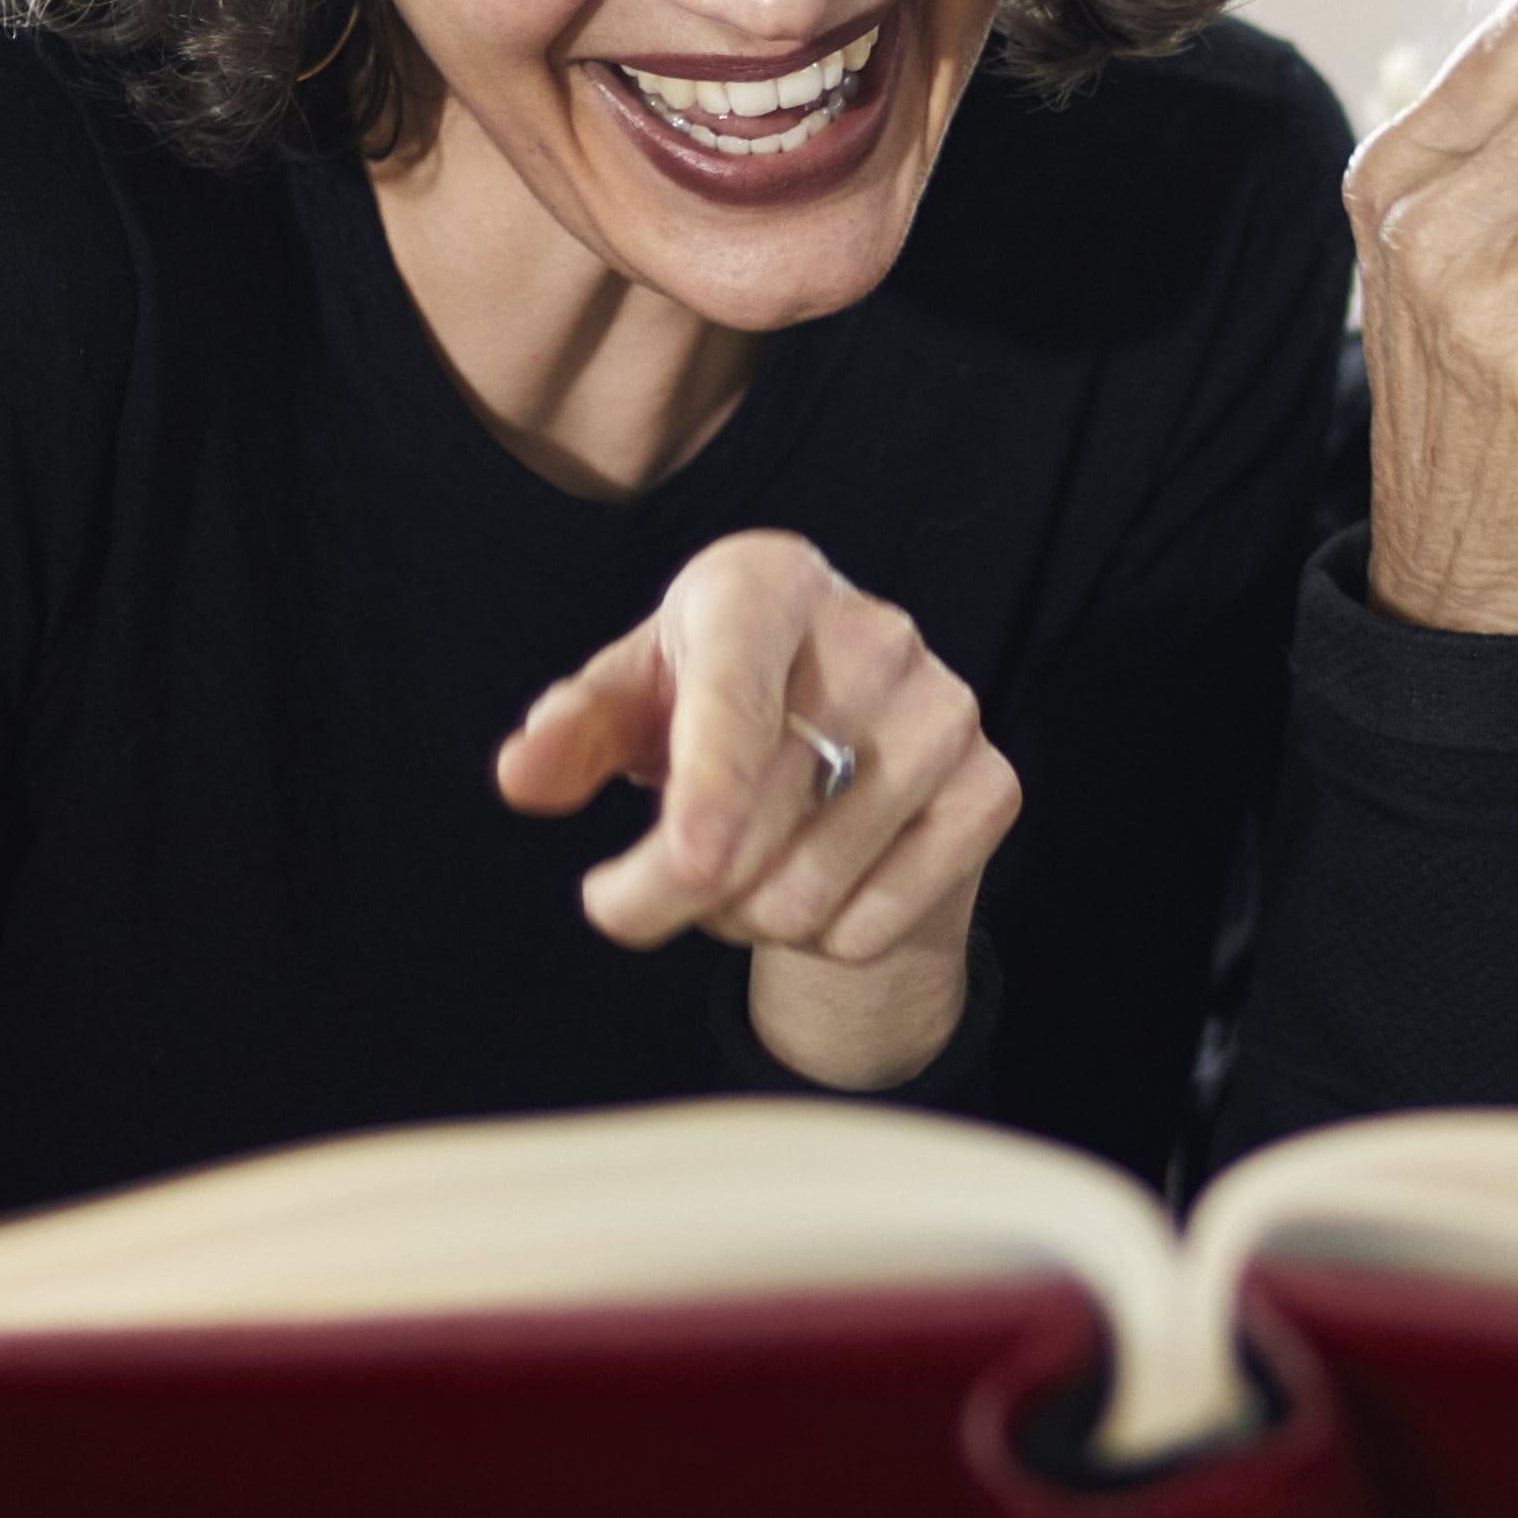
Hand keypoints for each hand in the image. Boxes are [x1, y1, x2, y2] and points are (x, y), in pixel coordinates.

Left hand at [497, 526, 1016, 1089]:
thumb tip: (525, 774)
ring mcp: (947, 711)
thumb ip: (573, 732)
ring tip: (751, 861)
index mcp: (767, 584)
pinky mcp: (993, 787)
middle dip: (672, 892)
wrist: (856, 724)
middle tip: (645, 888)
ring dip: (747, 914)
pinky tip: (825, 875)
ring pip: (807, 893)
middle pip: (754, 828)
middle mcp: (874, 634)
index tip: (687, 864)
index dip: (709, 788)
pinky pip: (874, 923)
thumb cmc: (717, 700)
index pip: (736, 697)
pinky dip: (826, 934)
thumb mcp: (635, 699)